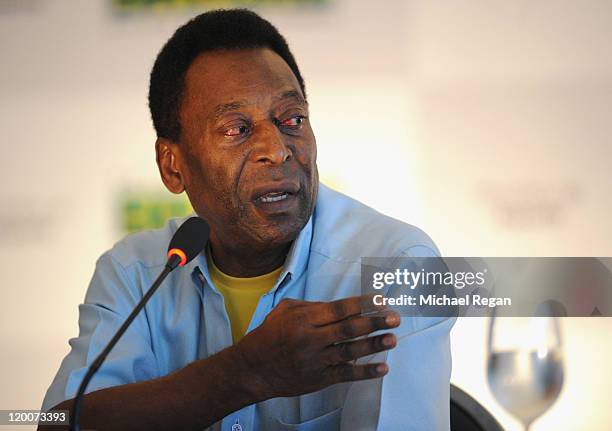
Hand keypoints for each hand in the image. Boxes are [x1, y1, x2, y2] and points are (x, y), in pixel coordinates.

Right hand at [233, 295, 399, 399]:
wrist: (254, 369)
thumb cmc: (270, 334)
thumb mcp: (285, 310)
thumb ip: (312, 306)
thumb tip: (341, 306)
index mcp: (303, 319)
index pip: (338, 309)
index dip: (361, 304)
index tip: (381, 299)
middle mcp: (310, 339)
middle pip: (347, 330)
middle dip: (373, 323)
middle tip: (394, 317)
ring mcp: (315, 361)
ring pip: (349, 352)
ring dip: (373, 345)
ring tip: (393, 339)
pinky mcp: (318, 379)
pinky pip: (345, 375)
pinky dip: (364, 371)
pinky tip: (382, 367)